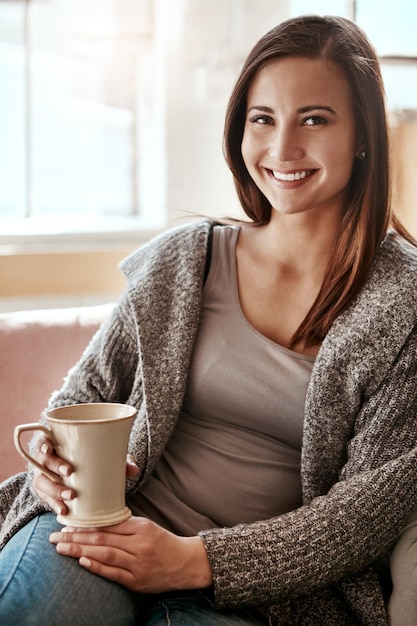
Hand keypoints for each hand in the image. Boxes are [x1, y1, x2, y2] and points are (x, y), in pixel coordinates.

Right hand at [33, 434, 138, 516]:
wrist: (85, 474)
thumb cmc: (93, 459)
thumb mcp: (106, 455)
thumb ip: (120, 460)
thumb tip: (134, 470)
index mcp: (57, 444)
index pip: (44, 439)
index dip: (43, 442)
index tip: (50, 447)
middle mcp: (47, 460)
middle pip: (44, 460)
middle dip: (55, 465)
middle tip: (69, 471)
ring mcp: (45, 476)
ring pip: (42, 482)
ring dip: (54, 489)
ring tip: (70, 496)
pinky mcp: (47, 492)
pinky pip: (46, 498)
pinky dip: (54, 504)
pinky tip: (63, 510)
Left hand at [49, 516, 212, 592]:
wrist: (186, 563)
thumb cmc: (163, 542)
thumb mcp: (147, 527)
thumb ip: (125, 525)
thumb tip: (97, 521)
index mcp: (141, 528)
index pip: (107, 524)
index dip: (85, 524)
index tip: (66, 523)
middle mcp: (139, 545)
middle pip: (102, 539)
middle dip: (75, 537)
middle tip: (55, 536)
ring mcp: (138, 564)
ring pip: (105, 554)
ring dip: (80, 551)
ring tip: (62, 548)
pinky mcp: (137, 581)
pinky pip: (113, 573)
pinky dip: (97, 566)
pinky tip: (82, 561)